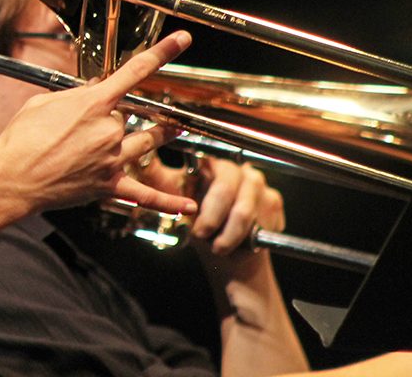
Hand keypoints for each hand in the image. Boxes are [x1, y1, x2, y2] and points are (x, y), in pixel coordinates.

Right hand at [0, 31, 198, 246]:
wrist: (12, 177)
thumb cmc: (20, 139)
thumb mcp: (42, 104)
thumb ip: (73, 95)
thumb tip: (92, 89)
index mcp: (93, 104)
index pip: (134, 71)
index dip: (162, 52)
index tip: (182, 39)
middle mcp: (108, 129)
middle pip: (129, 115)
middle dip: (115, 115)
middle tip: (94, 121)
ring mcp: (112, 159)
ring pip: (147, 143)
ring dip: (162, 134)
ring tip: (174, 130)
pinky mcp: (108, 186)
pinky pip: (145, 195)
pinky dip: (168, 201)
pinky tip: (187, 205)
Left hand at [142, 155, 284, 255]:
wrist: (225, 254)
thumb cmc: (197, 224)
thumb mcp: (172, 200)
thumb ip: (156, 176)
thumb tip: (138, 159)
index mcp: (211, 164)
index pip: (207, 156)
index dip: (199, 172)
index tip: (192, 193)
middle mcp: (236, 168)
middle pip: (225, 185)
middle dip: (211, 215)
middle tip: (201, 233)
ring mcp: (257, 183)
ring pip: (243, 208)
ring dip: (228, 232)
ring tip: (218, 246)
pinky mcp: (273, 200)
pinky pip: (260, 220)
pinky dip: (245, 237)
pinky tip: (239, 244)